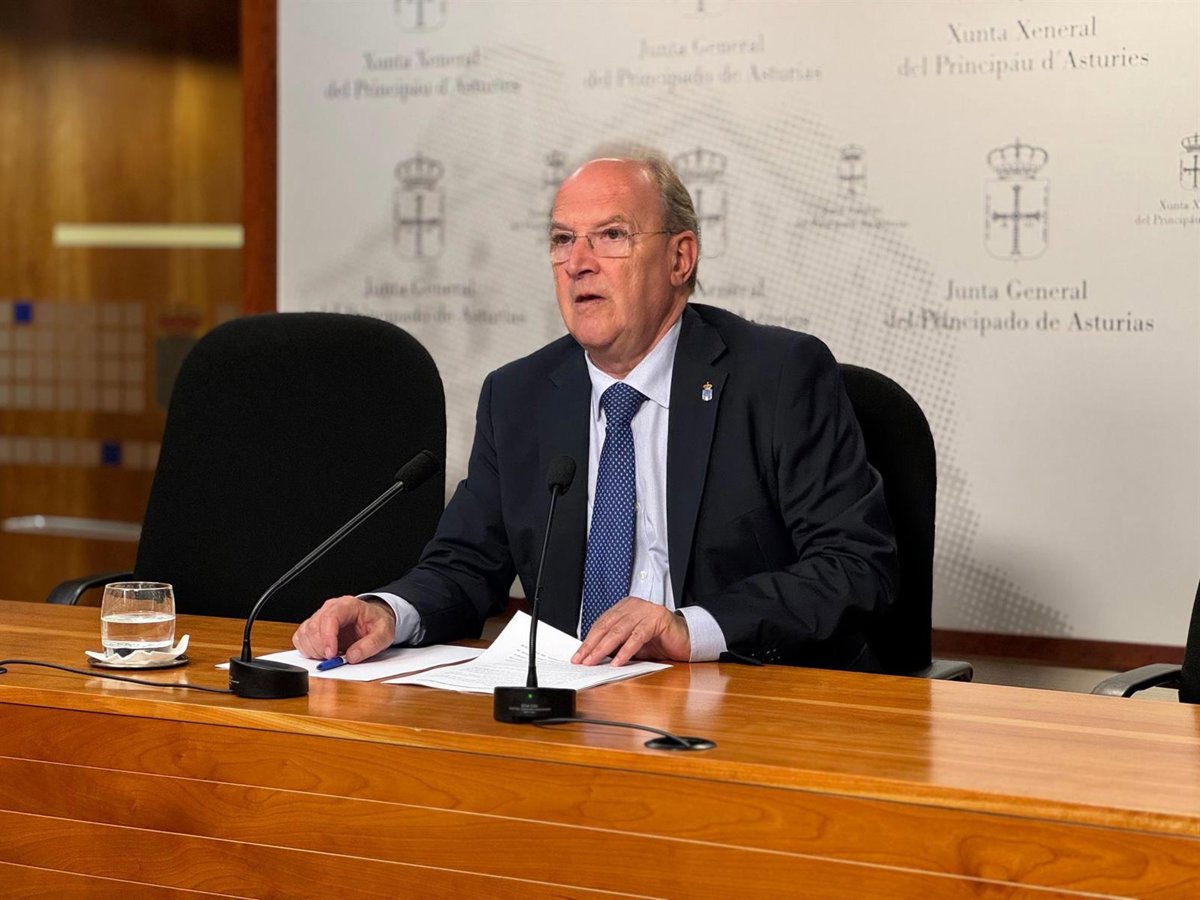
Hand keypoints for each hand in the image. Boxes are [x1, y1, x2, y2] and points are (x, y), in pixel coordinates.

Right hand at [292, 595, 396, 663]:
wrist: (374, 620)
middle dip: (320, 648)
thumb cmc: (377, 624)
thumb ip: (370, 645)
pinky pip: (300, 638)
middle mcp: (330, 608)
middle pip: (314, 626)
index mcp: (348, 605)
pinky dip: (307, 650)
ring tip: (331, 656)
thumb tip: (352, 656)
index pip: (330, 617)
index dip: (327, 637)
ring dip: (313, 650)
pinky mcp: (314, 627)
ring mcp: (320, 617)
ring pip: (304, 633)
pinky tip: (321, 654)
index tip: (331, 654)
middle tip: (333, 660)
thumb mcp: (384, 634)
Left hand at [571, 597, 690, 666]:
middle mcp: (633, 605)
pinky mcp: (657, 619)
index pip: (601, 624)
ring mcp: (645, 610)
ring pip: (619, 630)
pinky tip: (617, 662)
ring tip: (593, 662)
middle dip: (591, 645)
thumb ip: (615, 646)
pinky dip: (625, 650)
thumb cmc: (659, 642)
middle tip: (581, 660)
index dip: (588, 641)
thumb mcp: (631, 644)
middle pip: (606, 626)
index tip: (578, 656)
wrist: (686, 640)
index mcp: (624, 607)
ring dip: (603, 648)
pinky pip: (637, 636)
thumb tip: (593, 658)